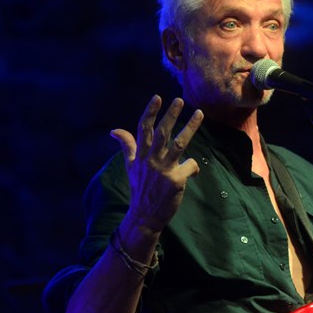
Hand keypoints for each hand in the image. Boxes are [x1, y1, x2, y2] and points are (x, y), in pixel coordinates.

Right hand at [111, 95, 203, 233]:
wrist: (145, 215)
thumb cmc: (140, 188)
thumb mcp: (130, 166)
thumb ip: (126, 146)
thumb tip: (114, 130)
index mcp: (140, 155)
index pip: (144, 129)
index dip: (150, 112)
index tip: (157, 97)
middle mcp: (150, 160)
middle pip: (162, 133)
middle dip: (171, 115)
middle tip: (180, 100)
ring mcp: (163, 170)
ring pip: (178, 144)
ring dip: (189, 128)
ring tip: (199, 113)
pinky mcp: (175, 181)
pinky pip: (189, 166)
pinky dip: (193, 166)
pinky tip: (194, 170)